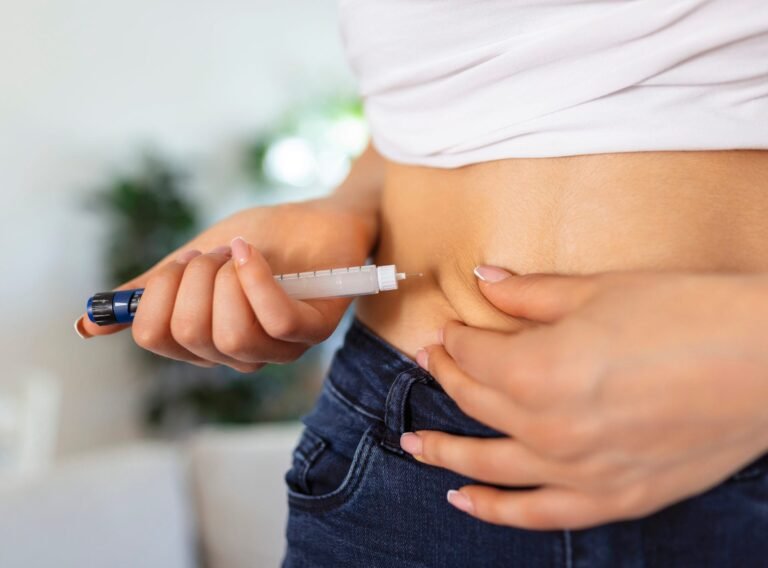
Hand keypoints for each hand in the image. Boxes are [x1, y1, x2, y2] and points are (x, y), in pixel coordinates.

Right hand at [75, 197, 376, 371]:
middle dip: (192, 278)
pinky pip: (273, 320)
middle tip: (214, 255)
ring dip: (226, 278)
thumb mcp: (194, 261)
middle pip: (188, 335)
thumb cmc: (263, 239)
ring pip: (230, 335)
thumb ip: (151, 292)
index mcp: (206, 340)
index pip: (155, 338)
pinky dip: (254, 279)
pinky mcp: (313, 329)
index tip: (178, 264)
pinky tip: (251, 253)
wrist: (320, 216)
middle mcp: (241, 354)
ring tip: (239, 253)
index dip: (156, 293)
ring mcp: (279, 347)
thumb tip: (87, 325)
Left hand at [400, 267, 767, 528]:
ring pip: (489, 464)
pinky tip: (464, 500)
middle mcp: (546, 427)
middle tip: (430, 362)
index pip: (472, 354)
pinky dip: (495, 509)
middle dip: (446, 376)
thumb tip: (485, 281)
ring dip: (444, 450)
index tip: (448, 328)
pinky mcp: (613, 497)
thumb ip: (530, 294)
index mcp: (536, 370)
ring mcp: (578, 470)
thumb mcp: (598, 291)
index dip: (455, 337)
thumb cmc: (688, 315)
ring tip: (413, 443)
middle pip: (474, 401)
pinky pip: (538, 513)